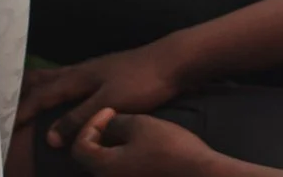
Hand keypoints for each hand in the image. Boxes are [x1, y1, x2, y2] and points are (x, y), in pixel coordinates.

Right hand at [16, 43, 189, 149]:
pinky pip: (69, 79)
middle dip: (23, 91)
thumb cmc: (140, 82)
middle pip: (43, 79)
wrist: (171, 61)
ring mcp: (92, 69)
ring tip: (25, 92)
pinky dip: (56, 86)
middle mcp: (80, 70)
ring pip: (56, 76)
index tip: (6, 122)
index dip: (23, 110)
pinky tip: (63, 91)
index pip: (42, 96)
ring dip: (38, 86)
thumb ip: (78, 119)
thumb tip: (49, 137)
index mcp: (77, 78)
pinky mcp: (104, 72)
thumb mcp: (107, 104)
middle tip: (6, 100)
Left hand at [72, 112, 221, 175]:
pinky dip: (125, 158)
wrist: (203, 173)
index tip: (111, 112)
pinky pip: (124, 171)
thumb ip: (115, 124)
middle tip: (116, 119)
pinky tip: (142, 145)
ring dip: (113, 147)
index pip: (80, 146)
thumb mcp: (139, 124)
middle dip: (100, 135)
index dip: (90, 124)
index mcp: (104, 168)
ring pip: (109, 166)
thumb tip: (107, 126)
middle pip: (92, 158)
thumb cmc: (170, 148)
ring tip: (130, 130)